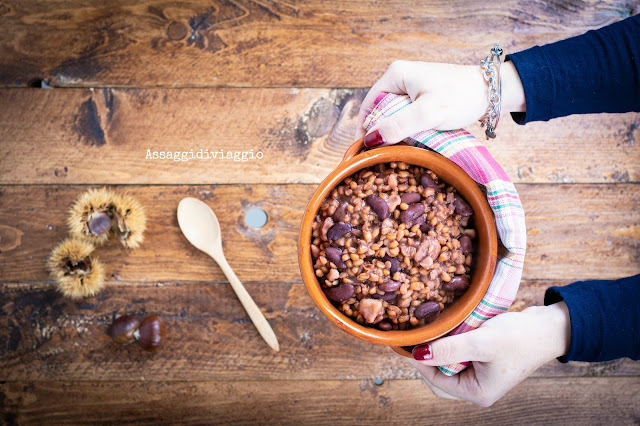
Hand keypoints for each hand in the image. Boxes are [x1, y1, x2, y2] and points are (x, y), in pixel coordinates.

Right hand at [356, 60, 525, 146]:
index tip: (363, 151)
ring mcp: (412, 89)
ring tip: (394, 153)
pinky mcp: (423, 98)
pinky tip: (410, 144)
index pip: (369, 105)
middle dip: (381, 133)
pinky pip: (407, 118)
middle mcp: (401, 79)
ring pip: (394, 117)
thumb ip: (398, 126)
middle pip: (380, 112)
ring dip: (395, 134)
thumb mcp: (428, 113)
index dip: (364, 129)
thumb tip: (370, 140)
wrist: (493, 92)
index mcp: (396, 74)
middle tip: (380, 156)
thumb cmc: (462, 97)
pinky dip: (407, 131)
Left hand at [409, 302, 570, 406]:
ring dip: (442, 345)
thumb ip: (449, 349)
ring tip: (440, 327)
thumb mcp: (481, 342)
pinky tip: (453, 325)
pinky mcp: (483, 359)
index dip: (421, 361)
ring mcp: (481, 374)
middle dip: (432, 353)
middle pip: (439, 374)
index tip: (412, 339)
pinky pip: (459, 352)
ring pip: (448, 361)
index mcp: (477, 393)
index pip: (436, 382)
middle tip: (426, 331)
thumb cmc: (520, 337)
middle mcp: (477, 387)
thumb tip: (419, 355)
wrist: (549, 327)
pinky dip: (453, 340)